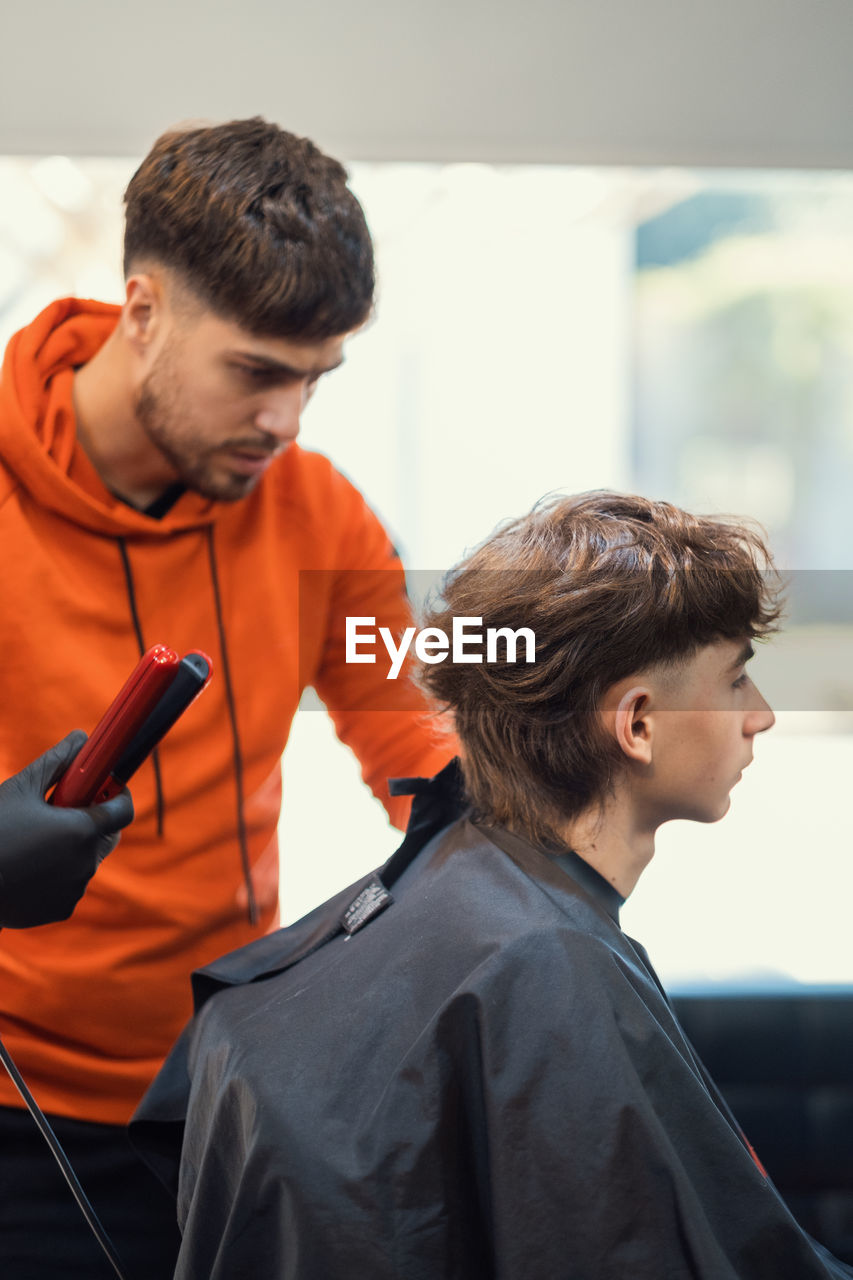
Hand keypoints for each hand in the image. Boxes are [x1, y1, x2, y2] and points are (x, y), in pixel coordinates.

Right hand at [0, 731, 133, 927]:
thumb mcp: (21, 788)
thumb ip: (57, 761)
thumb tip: (81, 737)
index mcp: (82, 830)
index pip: (124, 810)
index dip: (118, 795)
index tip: (105, 787)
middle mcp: (86, 863)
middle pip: (106, 837)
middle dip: (93, 822)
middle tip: (65, 812)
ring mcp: (75, 889)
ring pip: (85, 861)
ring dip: (72, 849)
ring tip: (36, 841)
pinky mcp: (60, 910)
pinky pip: (69, 886)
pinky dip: (58, 875)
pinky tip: (29, 867)